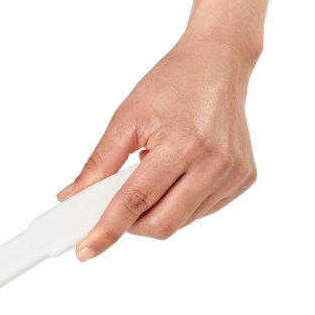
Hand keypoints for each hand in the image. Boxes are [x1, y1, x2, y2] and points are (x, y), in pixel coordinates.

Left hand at [57, 36, 258, 259]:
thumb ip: (98, 164)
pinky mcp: (244, 179)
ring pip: (180, 223)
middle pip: (160, 225)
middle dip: (131, 225)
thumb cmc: (172, 84)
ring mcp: (234, 174)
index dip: (106, 230)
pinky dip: (179, 204)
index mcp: (182, 145)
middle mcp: (214, 163)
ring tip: (155, 172)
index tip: (85, 251)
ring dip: (156, 211)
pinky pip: (200, 212)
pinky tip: (178, 174)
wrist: (219, 62)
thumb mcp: (126, 119)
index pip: (134, 202)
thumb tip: (71, 198)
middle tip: (117, 204)